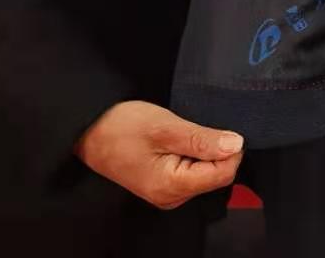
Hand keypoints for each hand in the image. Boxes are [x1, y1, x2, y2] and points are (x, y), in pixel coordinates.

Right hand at [76, 101, 243, 209]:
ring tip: (180, 133)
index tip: (219, 127)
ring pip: (205, 173)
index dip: (229, 149)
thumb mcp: (165, 127)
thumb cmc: (121, 127)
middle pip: (216, 175)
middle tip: (192, 127)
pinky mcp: (164, 185)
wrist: (88, 132)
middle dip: (214, 149)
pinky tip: (177, 141)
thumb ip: (202, 139)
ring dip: (202, 151)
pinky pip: (192, 172)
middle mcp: (172, 197)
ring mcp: (167, 193)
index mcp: (172, 186)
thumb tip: (236, 145)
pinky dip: (192, 154)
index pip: (223, 174)